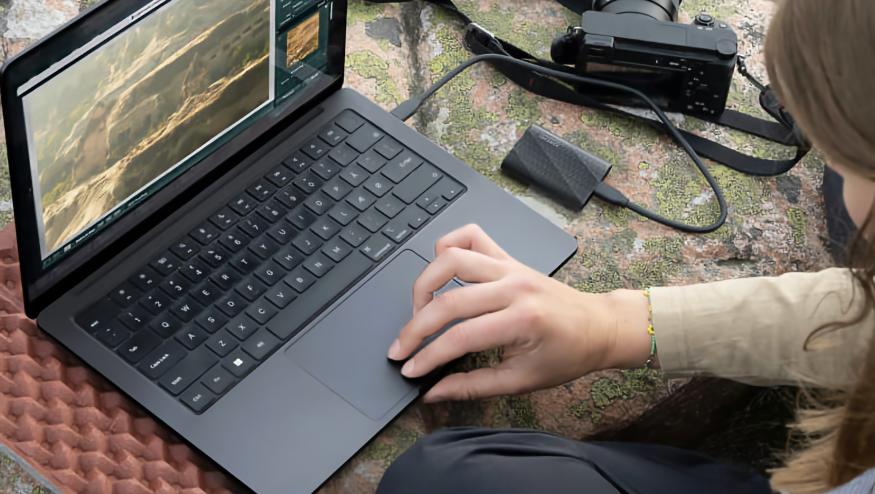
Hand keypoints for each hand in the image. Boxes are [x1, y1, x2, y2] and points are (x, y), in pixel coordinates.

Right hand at [387, 224, 652, 402]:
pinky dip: (447, 246)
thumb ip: (472, 385)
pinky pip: (471, 236)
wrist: (599, 326)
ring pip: (451, 258)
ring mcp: (510, 267)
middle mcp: (514, 287)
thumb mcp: (521, 381)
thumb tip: (433, 391)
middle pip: (448, 300)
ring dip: (424, 284)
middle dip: (415, 327)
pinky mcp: (508, 257)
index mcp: (521, 321)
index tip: (408, 369)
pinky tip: (440, 269)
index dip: (427, 356)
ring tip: (418, 310)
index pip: (458, 337)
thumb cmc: (567, 355)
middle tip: (400, 347)